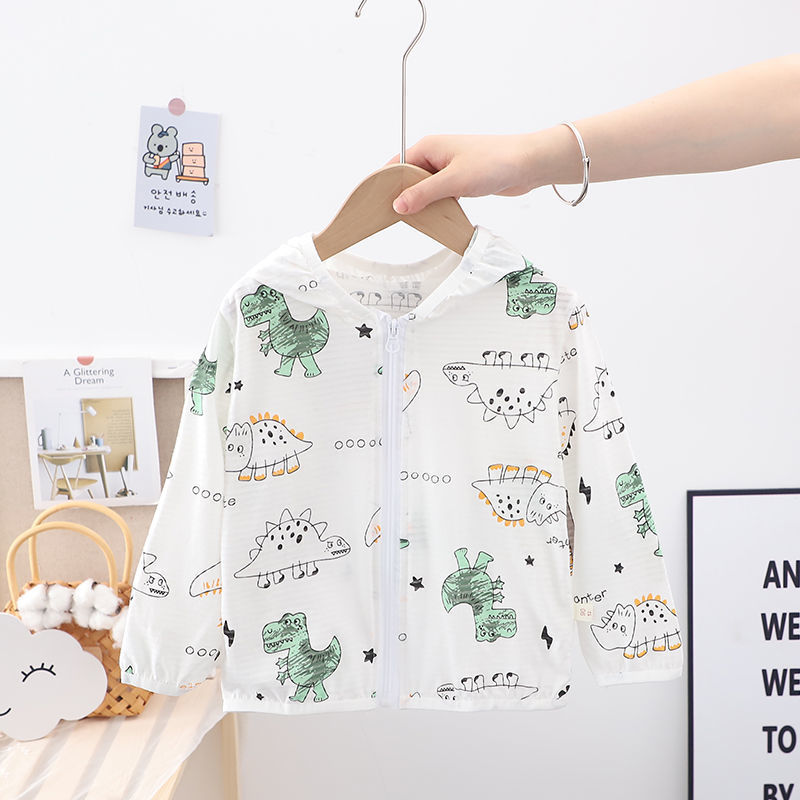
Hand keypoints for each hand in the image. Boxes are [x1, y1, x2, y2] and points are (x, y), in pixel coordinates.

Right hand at [383, 133, 535, 214]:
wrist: (526, 164)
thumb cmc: (495, 162)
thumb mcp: (454, 181)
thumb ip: (424, 194)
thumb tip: (398, 205)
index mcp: (429, 147)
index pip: (396, 165)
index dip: (384, 185)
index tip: (375, 204)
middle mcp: (435, 155)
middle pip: (407, 179)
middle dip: (402, 197)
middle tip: (394, 218)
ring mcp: (448, 168)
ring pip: (424, 189)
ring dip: (421, 203)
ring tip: (414, 220)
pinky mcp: (459, 180)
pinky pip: (438, 194)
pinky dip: (435, 205)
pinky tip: (435, 217)